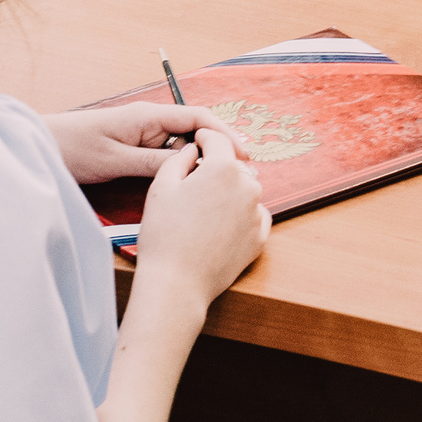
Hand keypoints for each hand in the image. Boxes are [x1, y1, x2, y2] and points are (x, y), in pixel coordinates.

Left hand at [44, 102, 247, 183]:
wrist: (36, 148)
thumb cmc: (72, 149)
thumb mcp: (116, 160)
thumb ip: (155, 162)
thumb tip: (194, 166)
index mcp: (148, 116)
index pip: (198, 118)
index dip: (224, 135)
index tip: (244, 156)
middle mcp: (149, 121)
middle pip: (195, 131)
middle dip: (218, 149)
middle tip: (239, 173)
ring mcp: (140, 134)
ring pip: (181, 144)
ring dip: (200, 159)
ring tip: (219, 181)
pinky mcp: (132, 147)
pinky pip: (165, 154)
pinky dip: (181, 165)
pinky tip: (189, 182)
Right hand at [129, 129, 269, 304]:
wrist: (177, 283)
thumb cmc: (164, 235)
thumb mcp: (161, 187)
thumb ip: (179, 159)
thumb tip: (193, 150)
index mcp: (223, 169)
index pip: (217, 140)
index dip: (204, 138)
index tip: (197, 141)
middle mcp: (248, 187)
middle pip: (231, 167)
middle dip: (215, 169)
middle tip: (192, 184)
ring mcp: (257, 213)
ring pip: (243, 192)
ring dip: (228, 193)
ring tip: (202, 210)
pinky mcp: (260, 238)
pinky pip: (251, 216)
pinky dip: (238, 216)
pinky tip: (217, 227)